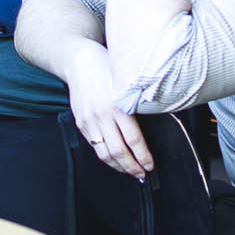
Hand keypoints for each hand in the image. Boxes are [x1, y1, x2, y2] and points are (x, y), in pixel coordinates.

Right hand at [63, 50, 153, 177]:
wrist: (79, 60)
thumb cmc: (107, 67)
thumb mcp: (127, 83)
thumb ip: (137, 103)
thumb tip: (155, 122)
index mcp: (118, 105)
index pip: (134, 140)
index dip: (143, 156)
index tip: (150, 164)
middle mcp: (102, 115)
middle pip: (119, 151)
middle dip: (132, 167)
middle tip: (142, 174)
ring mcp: (89, 121)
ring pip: (104, 153)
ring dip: (118, 167)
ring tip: (129, 171)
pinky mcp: (81, 123)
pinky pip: (94, 146)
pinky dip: (105, 156)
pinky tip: (113, 159)